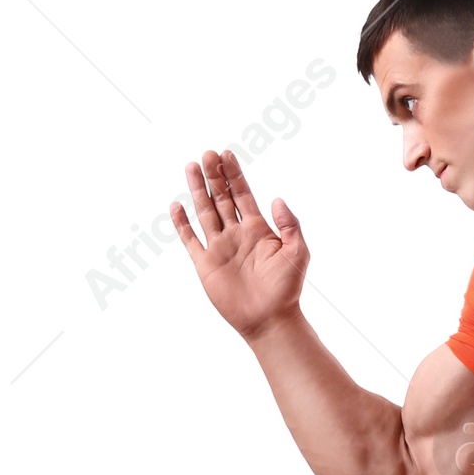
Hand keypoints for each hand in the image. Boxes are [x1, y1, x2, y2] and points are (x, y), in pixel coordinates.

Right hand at [171, 148, 308, 340]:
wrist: (270, 320)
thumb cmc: (287, 289)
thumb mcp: (297, 253)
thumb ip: (290, 225)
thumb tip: (277, 199)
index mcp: (259, 230)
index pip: (243, 195)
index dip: (234, 175)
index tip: (226, 154)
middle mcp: (237, 234)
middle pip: (222, 198)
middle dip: (215, 176)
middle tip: (207, 154)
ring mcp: (220, 247)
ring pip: (205, 212)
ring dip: (198, 190)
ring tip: (191, 166)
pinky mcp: (205, 264)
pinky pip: (190, 239)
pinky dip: (182, 224)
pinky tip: (176, 205)